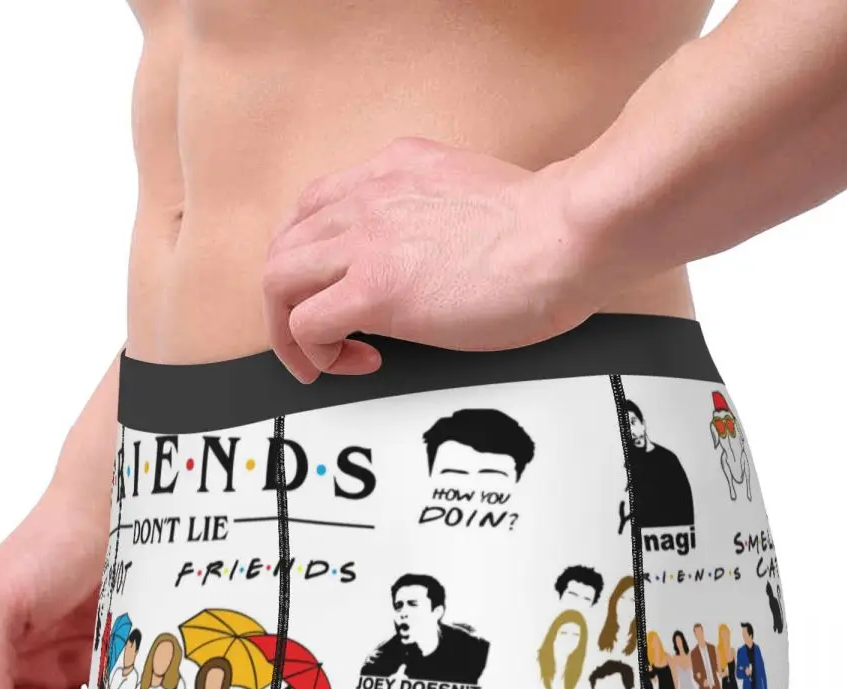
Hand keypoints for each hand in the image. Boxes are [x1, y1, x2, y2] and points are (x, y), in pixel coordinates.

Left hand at [263, 136, 593, 380]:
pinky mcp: (374, 288)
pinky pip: (306, 323)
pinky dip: (316, 351)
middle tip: (314, 335)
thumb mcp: (471, 197)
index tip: (329, 287)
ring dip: (291, 328)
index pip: (314, 205)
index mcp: (394, 168)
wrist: (568, 235)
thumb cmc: (546, 228)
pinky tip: (355, 362)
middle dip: (288, 298)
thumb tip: (434, 258)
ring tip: (321, 359)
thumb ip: (436, 216)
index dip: (311, 256)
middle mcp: (370, 196)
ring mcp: (366, 241)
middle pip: (284, 244)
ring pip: (278, 279)